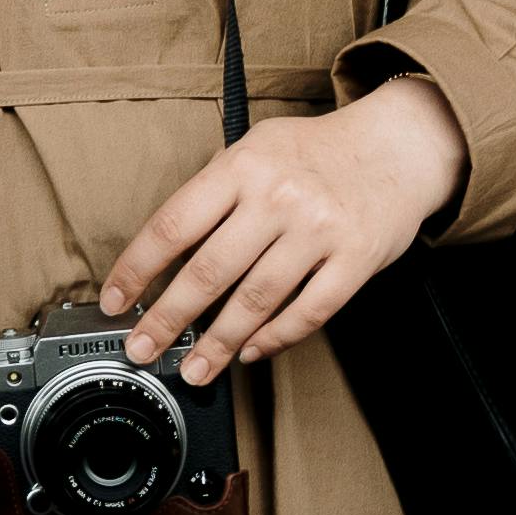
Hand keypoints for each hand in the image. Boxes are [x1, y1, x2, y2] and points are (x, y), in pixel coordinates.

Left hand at [97, 68, 466, 387]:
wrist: (399, 146)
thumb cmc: (318, 152)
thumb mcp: (258, 147)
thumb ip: (216, 189)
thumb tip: (166, 248)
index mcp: (244, 165)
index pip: (174, 224)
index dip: (138, 269)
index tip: (116, 301)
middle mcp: (278, 197)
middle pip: (209, 271)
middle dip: (167, 320)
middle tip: (143, 349)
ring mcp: (319, 230)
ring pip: (256, 300)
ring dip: (219, 343)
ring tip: (195, 368)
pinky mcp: (355, 260)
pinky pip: (309, 311)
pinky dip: (276, 338)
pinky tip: (253, 351)